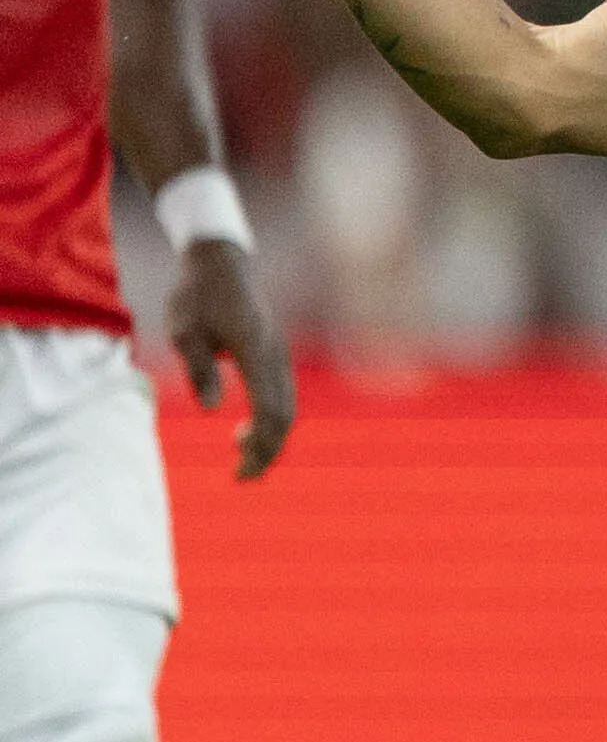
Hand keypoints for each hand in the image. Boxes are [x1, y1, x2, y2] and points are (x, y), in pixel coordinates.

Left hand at [164, 240, 294, 479]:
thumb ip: (198, 369)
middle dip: (268, 451)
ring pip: (287, 407)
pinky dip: (270, 420)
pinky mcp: (275, 356)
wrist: (222, 264)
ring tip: (240, 456)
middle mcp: (276, 356)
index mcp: (256, 350)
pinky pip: (282, 396)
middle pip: (285, 416)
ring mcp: (280, 355)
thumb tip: (211, 411)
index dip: (259, 446)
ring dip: (269, 437)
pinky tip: (246, 430)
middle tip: (242, 477)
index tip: (240, 472)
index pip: (269, 409)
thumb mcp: (184, 331)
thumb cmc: (197, 296)